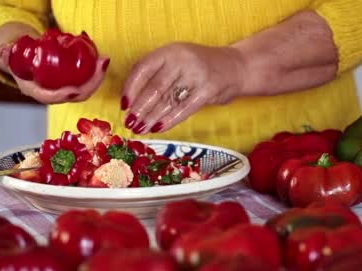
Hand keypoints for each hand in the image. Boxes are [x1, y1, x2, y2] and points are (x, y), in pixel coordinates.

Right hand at [0, 23, 109, 104]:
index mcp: (38, 92)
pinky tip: (102, 61)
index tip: (74, 89)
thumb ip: (8, 54)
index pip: (52, 97)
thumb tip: (6, 51)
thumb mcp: (9, 57)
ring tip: (104, 60)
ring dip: (97, 77)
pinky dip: (96, 73)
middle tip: (100, 64)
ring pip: (85, 90)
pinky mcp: (73, 84)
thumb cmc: (17, 58)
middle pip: (77, 95)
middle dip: (91, 83)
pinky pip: (87, 82)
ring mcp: (65, 91)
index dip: (64, 95)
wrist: (23, 60)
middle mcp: (54, 95)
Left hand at [120, 43, 245, 134]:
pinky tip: (158, 128)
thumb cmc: (201, 68)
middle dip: (140, 108)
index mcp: (170, 50)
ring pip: (168, 100)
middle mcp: (182, 59)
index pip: (143, 68)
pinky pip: (184, 109)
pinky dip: (169, 120)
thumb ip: (158, 75)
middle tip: (129, 122)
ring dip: (151, 117)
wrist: (237, 67)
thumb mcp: (178, 61)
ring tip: (140, 129)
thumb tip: (132, 101)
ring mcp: (197, 74)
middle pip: (154, 87)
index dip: (131, 88)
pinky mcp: (208, 90)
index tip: (123, 105)